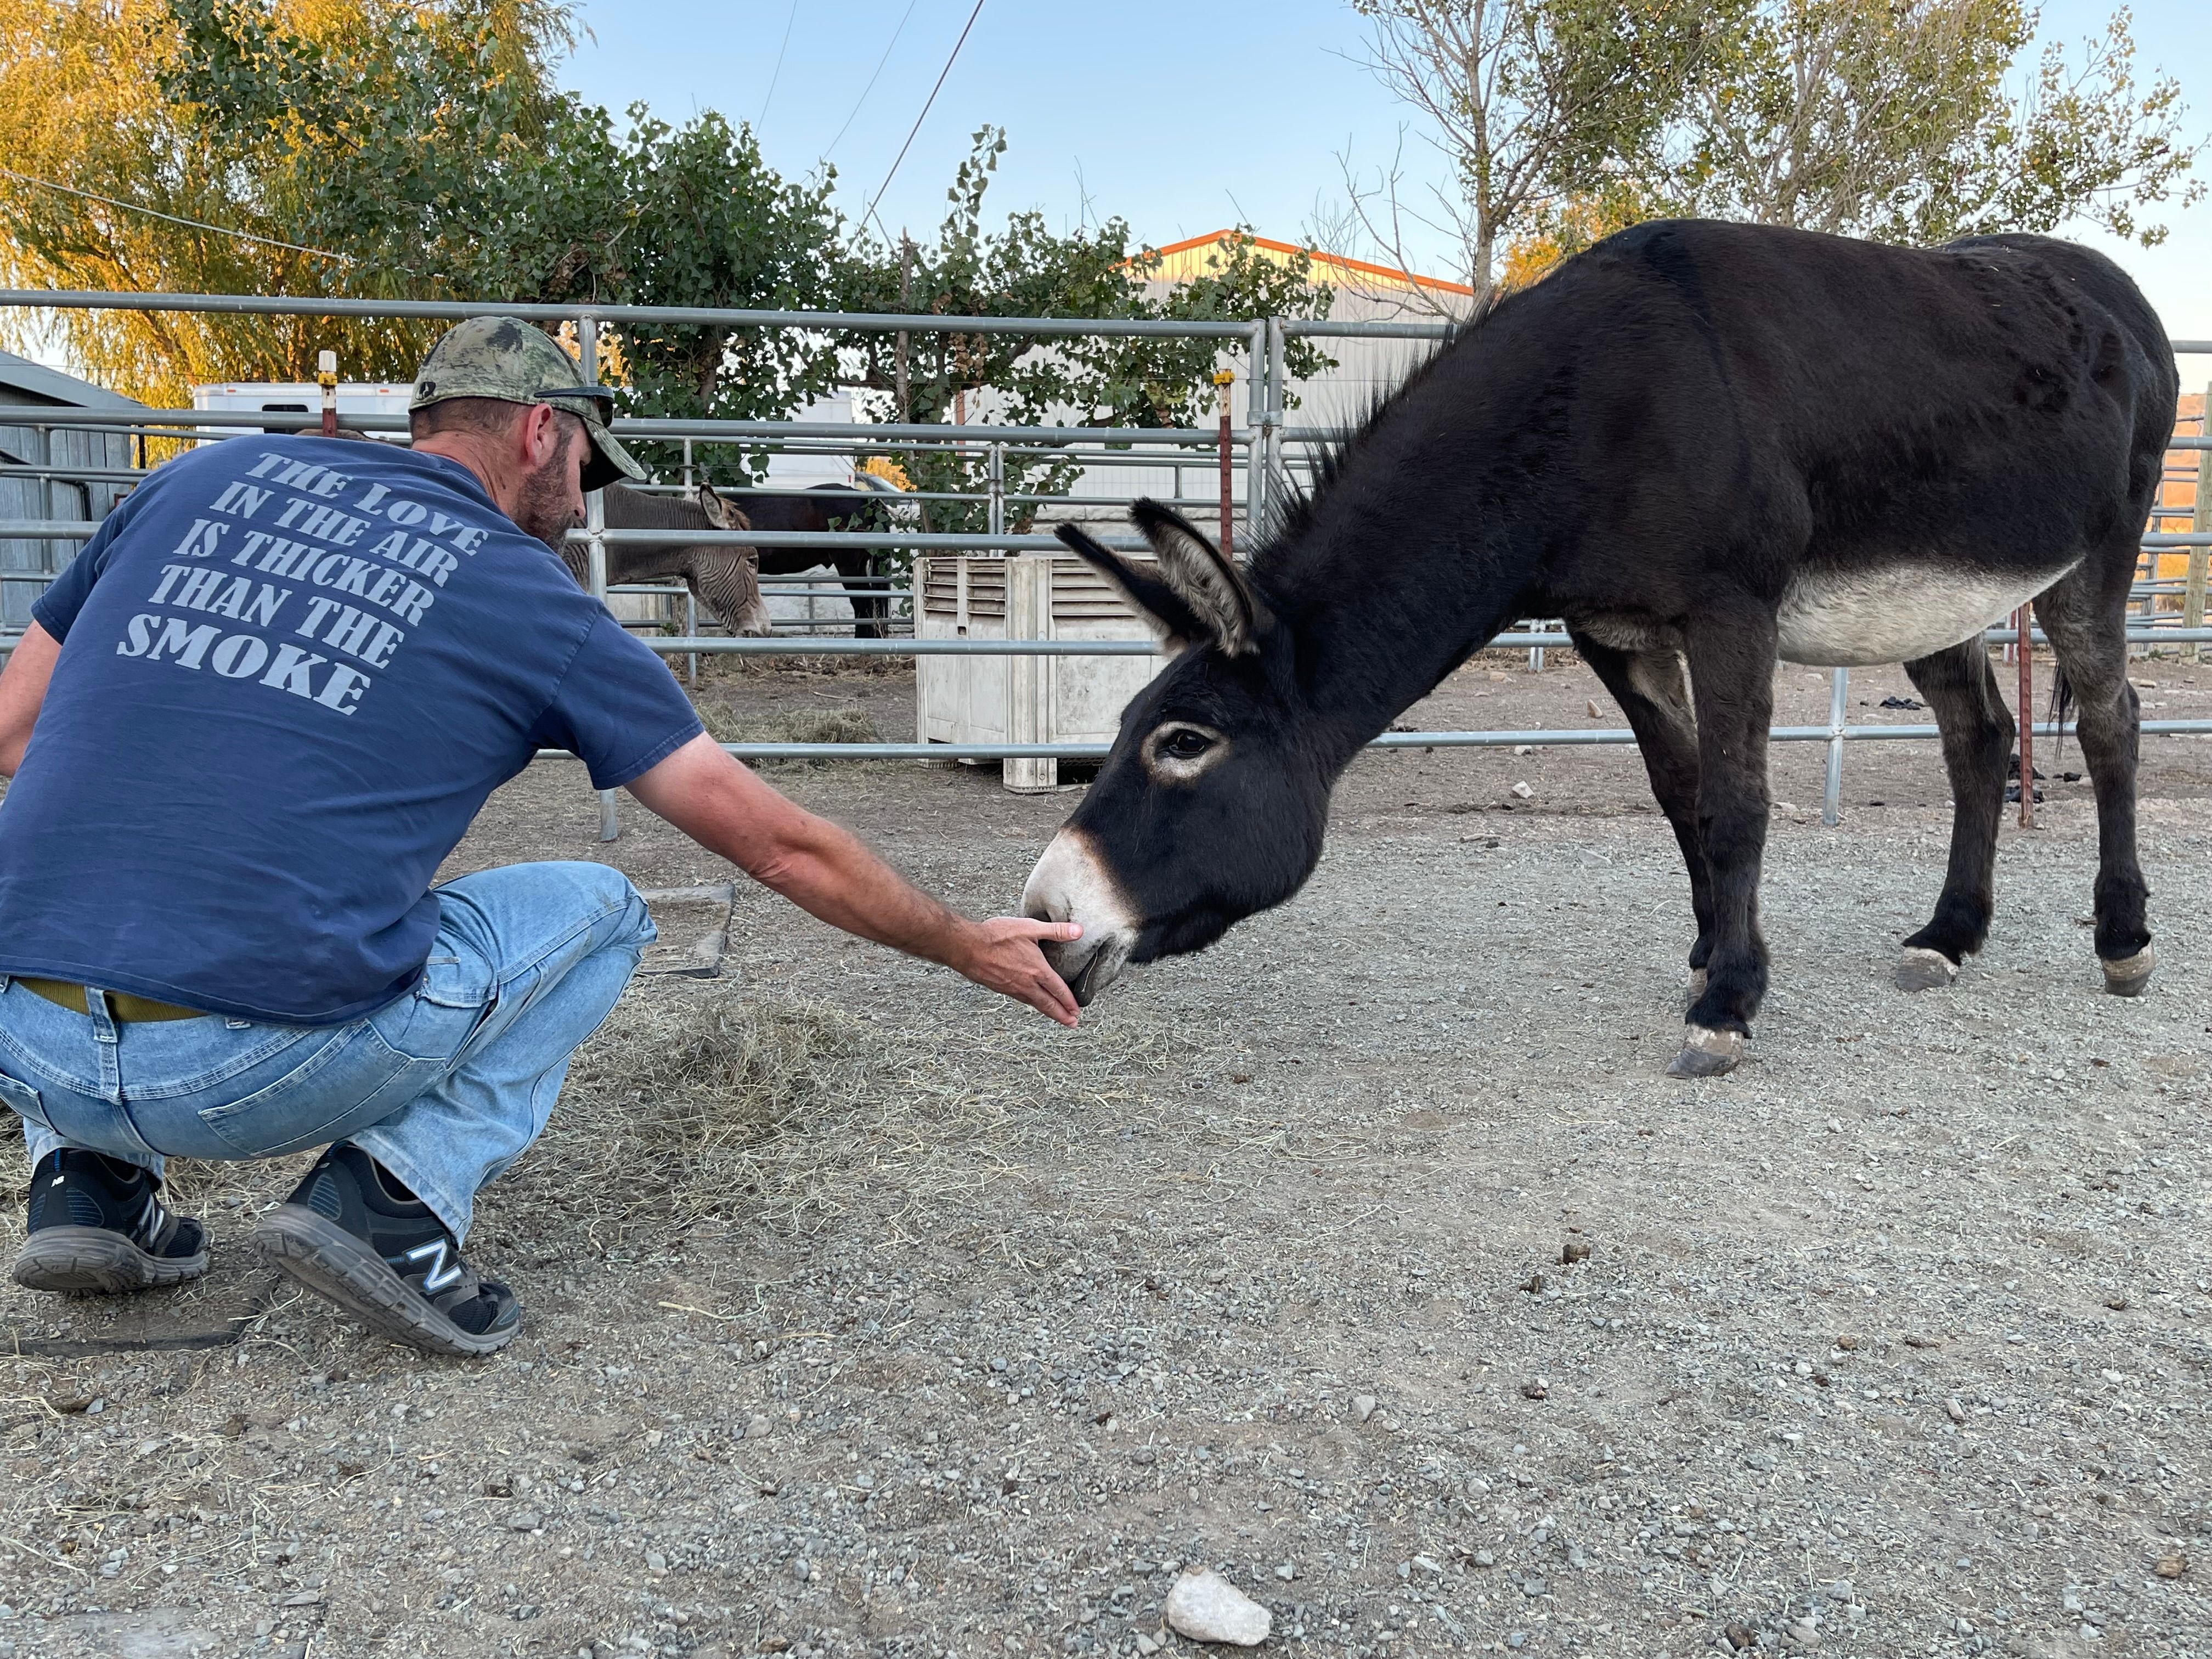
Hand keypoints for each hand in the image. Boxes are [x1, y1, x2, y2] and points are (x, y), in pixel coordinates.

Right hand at [955, 917, 1084, 1026]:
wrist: (967, 947)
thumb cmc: (996, 936)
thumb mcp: (1030, 928)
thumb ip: (1056, 931)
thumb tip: (1078, 931)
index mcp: (1037, 970)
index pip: (1059, 990)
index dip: (1069, 1002)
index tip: (1077, 1012)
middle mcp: (1026, 984)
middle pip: (1048, 1004)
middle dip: (1062, 1015)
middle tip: (1072, 1023)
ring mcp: (1012, 988)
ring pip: (1034, 1004)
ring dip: (1048, 1012)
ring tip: (1056, 1016)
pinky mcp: (1000, 988)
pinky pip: (1021, 999)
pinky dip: (1031, 1003)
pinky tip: (1031, 1001)